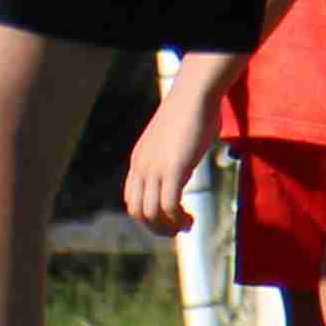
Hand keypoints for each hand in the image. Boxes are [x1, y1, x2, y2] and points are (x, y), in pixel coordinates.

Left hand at [121, 109, 214, 237]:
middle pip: (137, 212)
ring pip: (151, 213)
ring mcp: (155, 169)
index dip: (148, 217)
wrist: (194, 96)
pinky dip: (178, 220)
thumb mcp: (172, 142)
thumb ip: (170, 158)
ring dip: (168, 228)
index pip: (131, 200)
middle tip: (178, 230)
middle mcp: (142, 167)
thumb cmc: (189, 115)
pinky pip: (169, 206)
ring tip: (186, 226)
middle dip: (157, 228)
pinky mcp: (173, 169)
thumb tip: (182, 165)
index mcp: (138, 161)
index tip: (168, 220)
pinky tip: (190, 219)